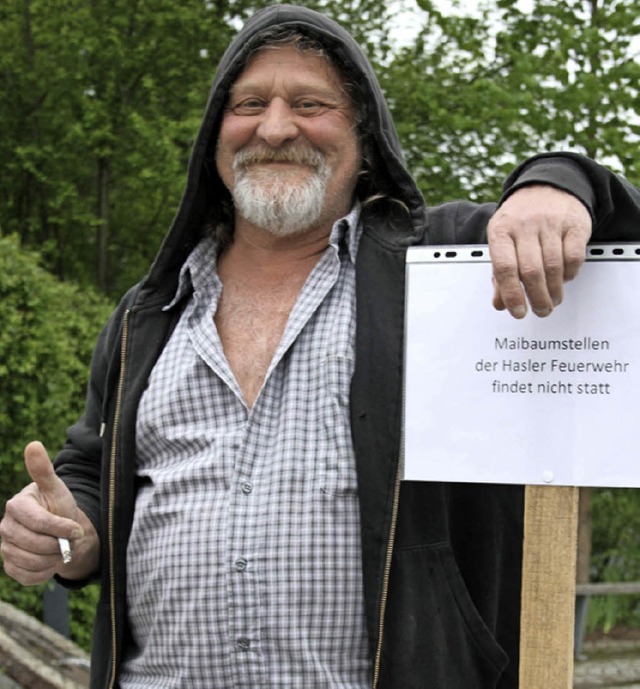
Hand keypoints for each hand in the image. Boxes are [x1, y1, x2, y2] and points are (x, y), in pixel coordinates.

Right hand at [0, 441, 98, 584]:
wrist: (62, 531)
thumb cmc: (59, 506)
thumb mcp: (56, 488)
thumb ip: (43, 470)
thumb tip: (33, 444)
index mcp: (16, 506)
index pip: (39, 523)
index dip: (61, 528)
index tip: (77, 529)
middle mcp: (4, 527)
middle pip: (35, 544)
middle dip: (59, 544)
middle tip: (70, 539)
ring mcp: (5, 548)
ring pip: (32, 562)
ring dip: (53, 558)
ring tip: (60, 548)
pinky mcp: (10, 567)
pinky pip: (28, 576)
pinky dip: (45, 572)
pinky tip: (50, 560)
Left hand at [487, 185, 591, 317]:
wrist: (546, 186)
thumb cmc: (520, 220)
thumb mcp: (503, 241)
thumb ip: (499, 274)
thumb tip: (500, 304)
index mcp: (501, 231)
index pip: (504, 268)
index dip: (512, 294)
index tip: (518, 312)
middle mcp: (524, 225)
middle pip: (531, 271)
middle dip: (537, 298)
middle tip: (541, 310)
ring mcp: (550, 223)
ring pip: (553, 266)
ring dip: (554, 290)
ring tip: (552, 300)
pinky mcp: (574, 224)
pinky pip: (574, 257)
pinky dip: (570, 274)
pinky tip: (564, 279)